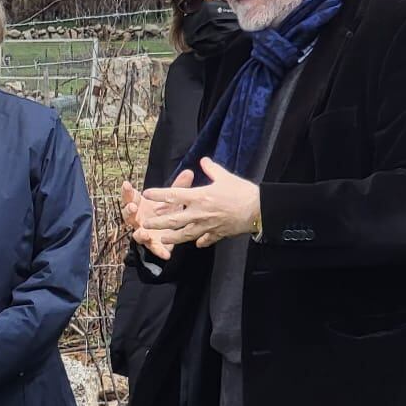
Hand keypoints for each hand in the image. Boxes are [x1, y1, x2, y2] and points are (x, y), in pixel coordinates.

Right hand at [121, 170, 193, 259]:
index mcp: (139, 205)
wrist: (169, 227)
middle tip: (132, 206)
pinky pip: (154, 249)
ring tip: (142, 232)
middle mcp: (138, 219)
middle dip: (128, 211)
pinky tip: (167, 254)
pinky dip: (160, 251)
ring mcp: (142, 232)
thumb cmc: (166, 209)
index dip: (127, 191)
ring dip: (139, 234)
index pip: (129, 197)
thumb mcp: (172, 198)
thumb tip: (189, 172)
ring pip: (137, 234)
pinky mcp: (152, 244)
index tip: (126, 184)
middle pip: (128, 215)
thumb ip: (179, 187)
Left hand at [140, 158, 260, 248]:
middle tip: (146, 224)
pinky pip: (206, 240)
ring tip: (163, 239)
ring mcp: (207, 226)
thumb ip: (211, 169)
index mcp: (200, 197)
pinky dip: (200, 241)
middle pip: (173, 220)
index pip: (173, 195)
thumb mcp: (225, 176)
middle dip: (158, 223)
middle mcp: (200, 213)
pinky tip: (196, 244)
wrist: (259, 209)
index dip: (159, 194)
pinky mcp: (218, 234)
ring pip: (186, 235)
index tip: (147, 193)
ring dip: (173, 237)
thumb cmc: (242, 191)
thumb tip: (204, 160)